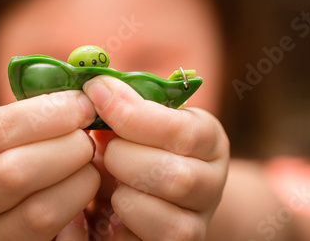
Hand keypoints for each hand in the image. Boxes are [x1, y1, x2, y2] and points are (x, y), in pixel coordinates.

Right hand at [0, 90, 99, 240]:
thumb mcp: (29, 121)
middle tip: (88, 137)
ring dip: (78, 178)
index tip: (84, 104)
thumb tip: (99, 80)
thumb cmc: (30, 145)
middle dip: (66, 149)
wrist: (12, 197)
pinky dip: (81, 203)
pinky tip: (88, 183)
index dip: (47, 113)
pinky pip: (57, 232)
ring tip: (90, 160)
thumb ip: (55, 102)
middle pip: (15, 172)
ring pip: (39, 210)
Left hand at [82, 76, 229, 239]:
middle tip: (104, 150)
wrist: (147, 194)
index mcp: (208, 140)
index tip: (97, 94)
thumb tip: (97, 84)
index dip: (135, 114)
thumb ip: (122, 103)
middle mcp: (211, 184)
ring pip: (166, 221)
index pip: (183, 131)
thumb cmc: (135, 146)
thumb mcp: (134, 120)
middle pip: (175, 178)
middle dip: (124, 160)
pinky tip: (109, 210)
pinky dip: (116, 228)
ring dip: (122, 196)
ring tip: (109, 182)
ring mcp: (196, 224)